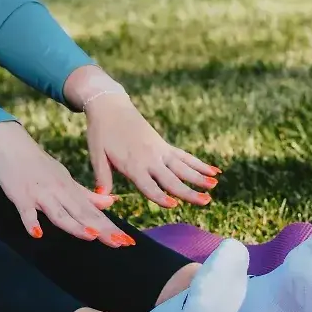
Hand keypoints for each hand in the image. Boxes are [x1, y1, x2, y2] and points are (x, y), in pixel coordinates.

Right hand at [0, 120, 134, 246]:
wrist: (13, 145)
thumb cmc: (40, 165)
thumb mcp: (65, 178)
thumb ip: (86, 195)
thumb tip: (112, 203)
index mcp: (71, 189)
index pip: (94, 212)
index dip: (110, 227)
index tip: (127, 241)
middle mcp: (59, 192)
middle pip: (82, 214)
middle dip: (101, 229)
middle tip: (119, 242)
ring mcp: (40, 194)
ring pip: (59, 213)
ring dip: (74, 225)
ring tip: (91, 236)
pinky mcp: (21, 196)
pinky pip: (26, 211)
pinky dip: (31, 222)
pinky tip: (37, 233)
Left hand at [84, 93, 220, 206]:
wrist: (110, 106)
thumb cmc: (101, 133)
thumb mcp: (96, 154)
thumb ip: (102, 176)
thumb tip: (102, 196)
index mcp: (132, 164)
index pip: (148, 185)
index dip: (160, 196)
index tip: (174, 205)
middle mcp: (150, 158)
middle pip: (172, 179)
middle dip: (189, 191)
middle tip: (205, 201)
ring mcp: (160, 150)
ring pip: (183, 167)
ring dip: (199, 177)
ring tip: (214, 185)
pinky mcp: (164, 145)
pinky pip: (184, 156)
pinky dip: (198, 164)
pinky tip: (213, 171)